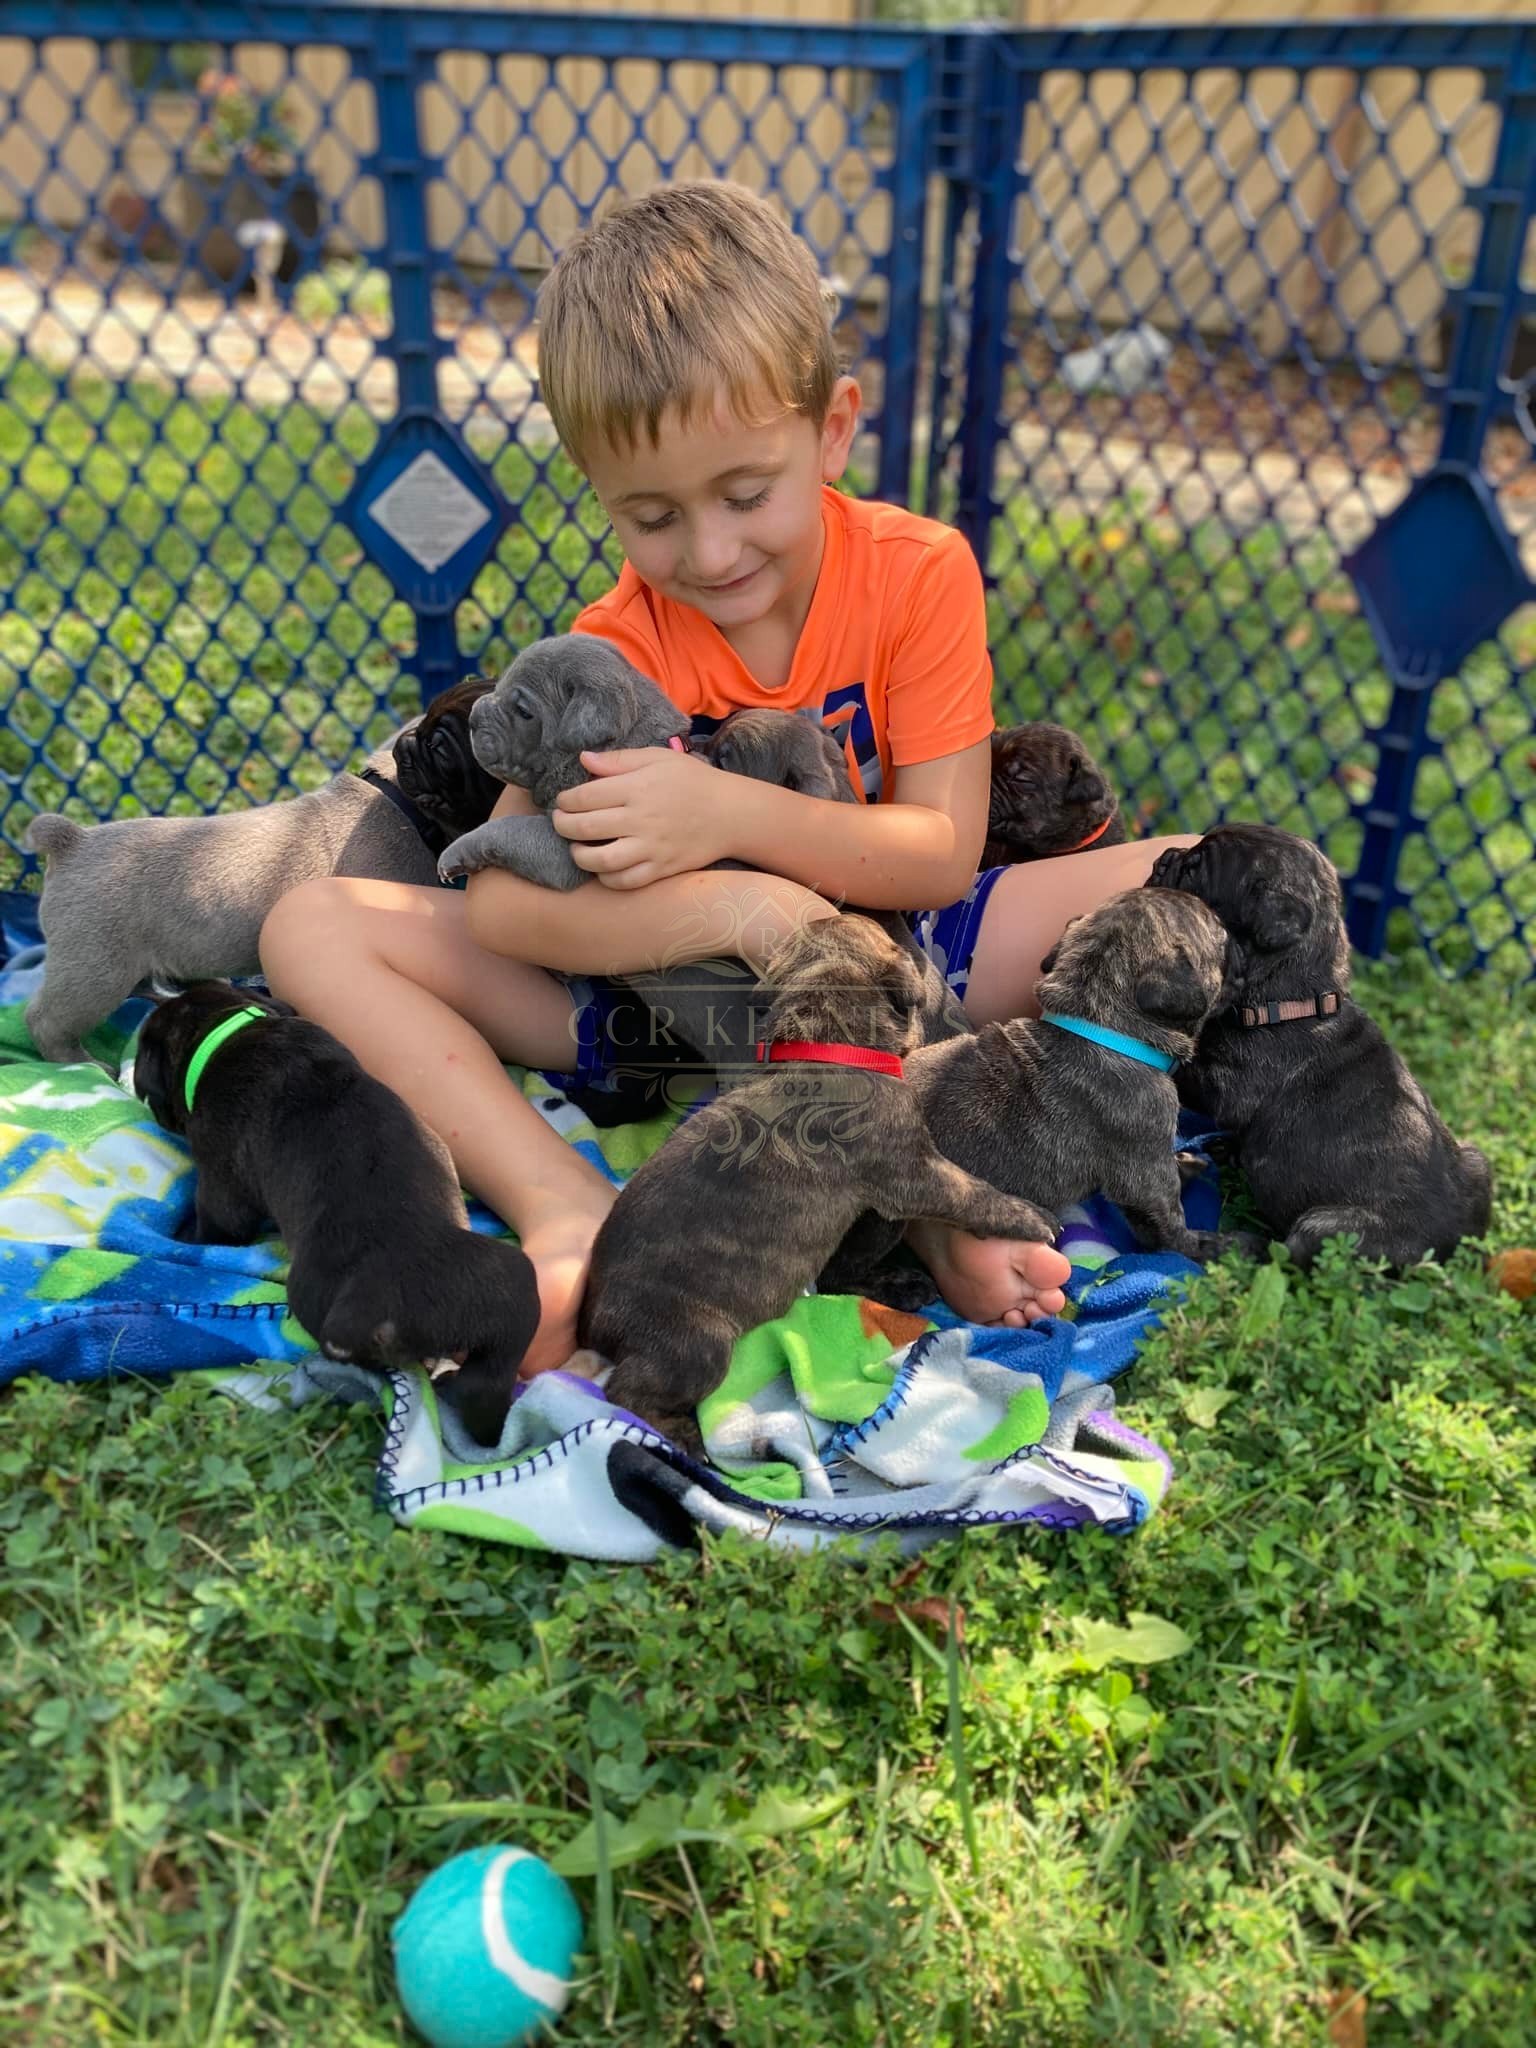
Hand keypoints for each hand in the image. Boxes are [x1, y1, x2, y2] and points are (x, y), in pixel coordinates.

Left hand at [552, 747, 734, 889]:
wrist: (731, 814)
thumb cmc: (693, 781)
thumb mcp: (658, 758)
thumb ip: (619, 759)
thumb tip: (583, 759)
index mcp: (637, 787)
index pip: (585, 796)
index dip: (565, 800)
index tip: (563, 801)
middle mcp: (641, 819)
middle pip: (585, 828)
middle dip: (562, 825)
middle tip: (561, 822)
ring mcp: (651, 848)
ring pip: (600, 860)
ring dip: (579, 855)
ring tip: (577, 847)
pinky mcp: (661, 869)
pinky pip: (625, 881)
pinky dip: (606, 877)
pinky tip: (603, 866)